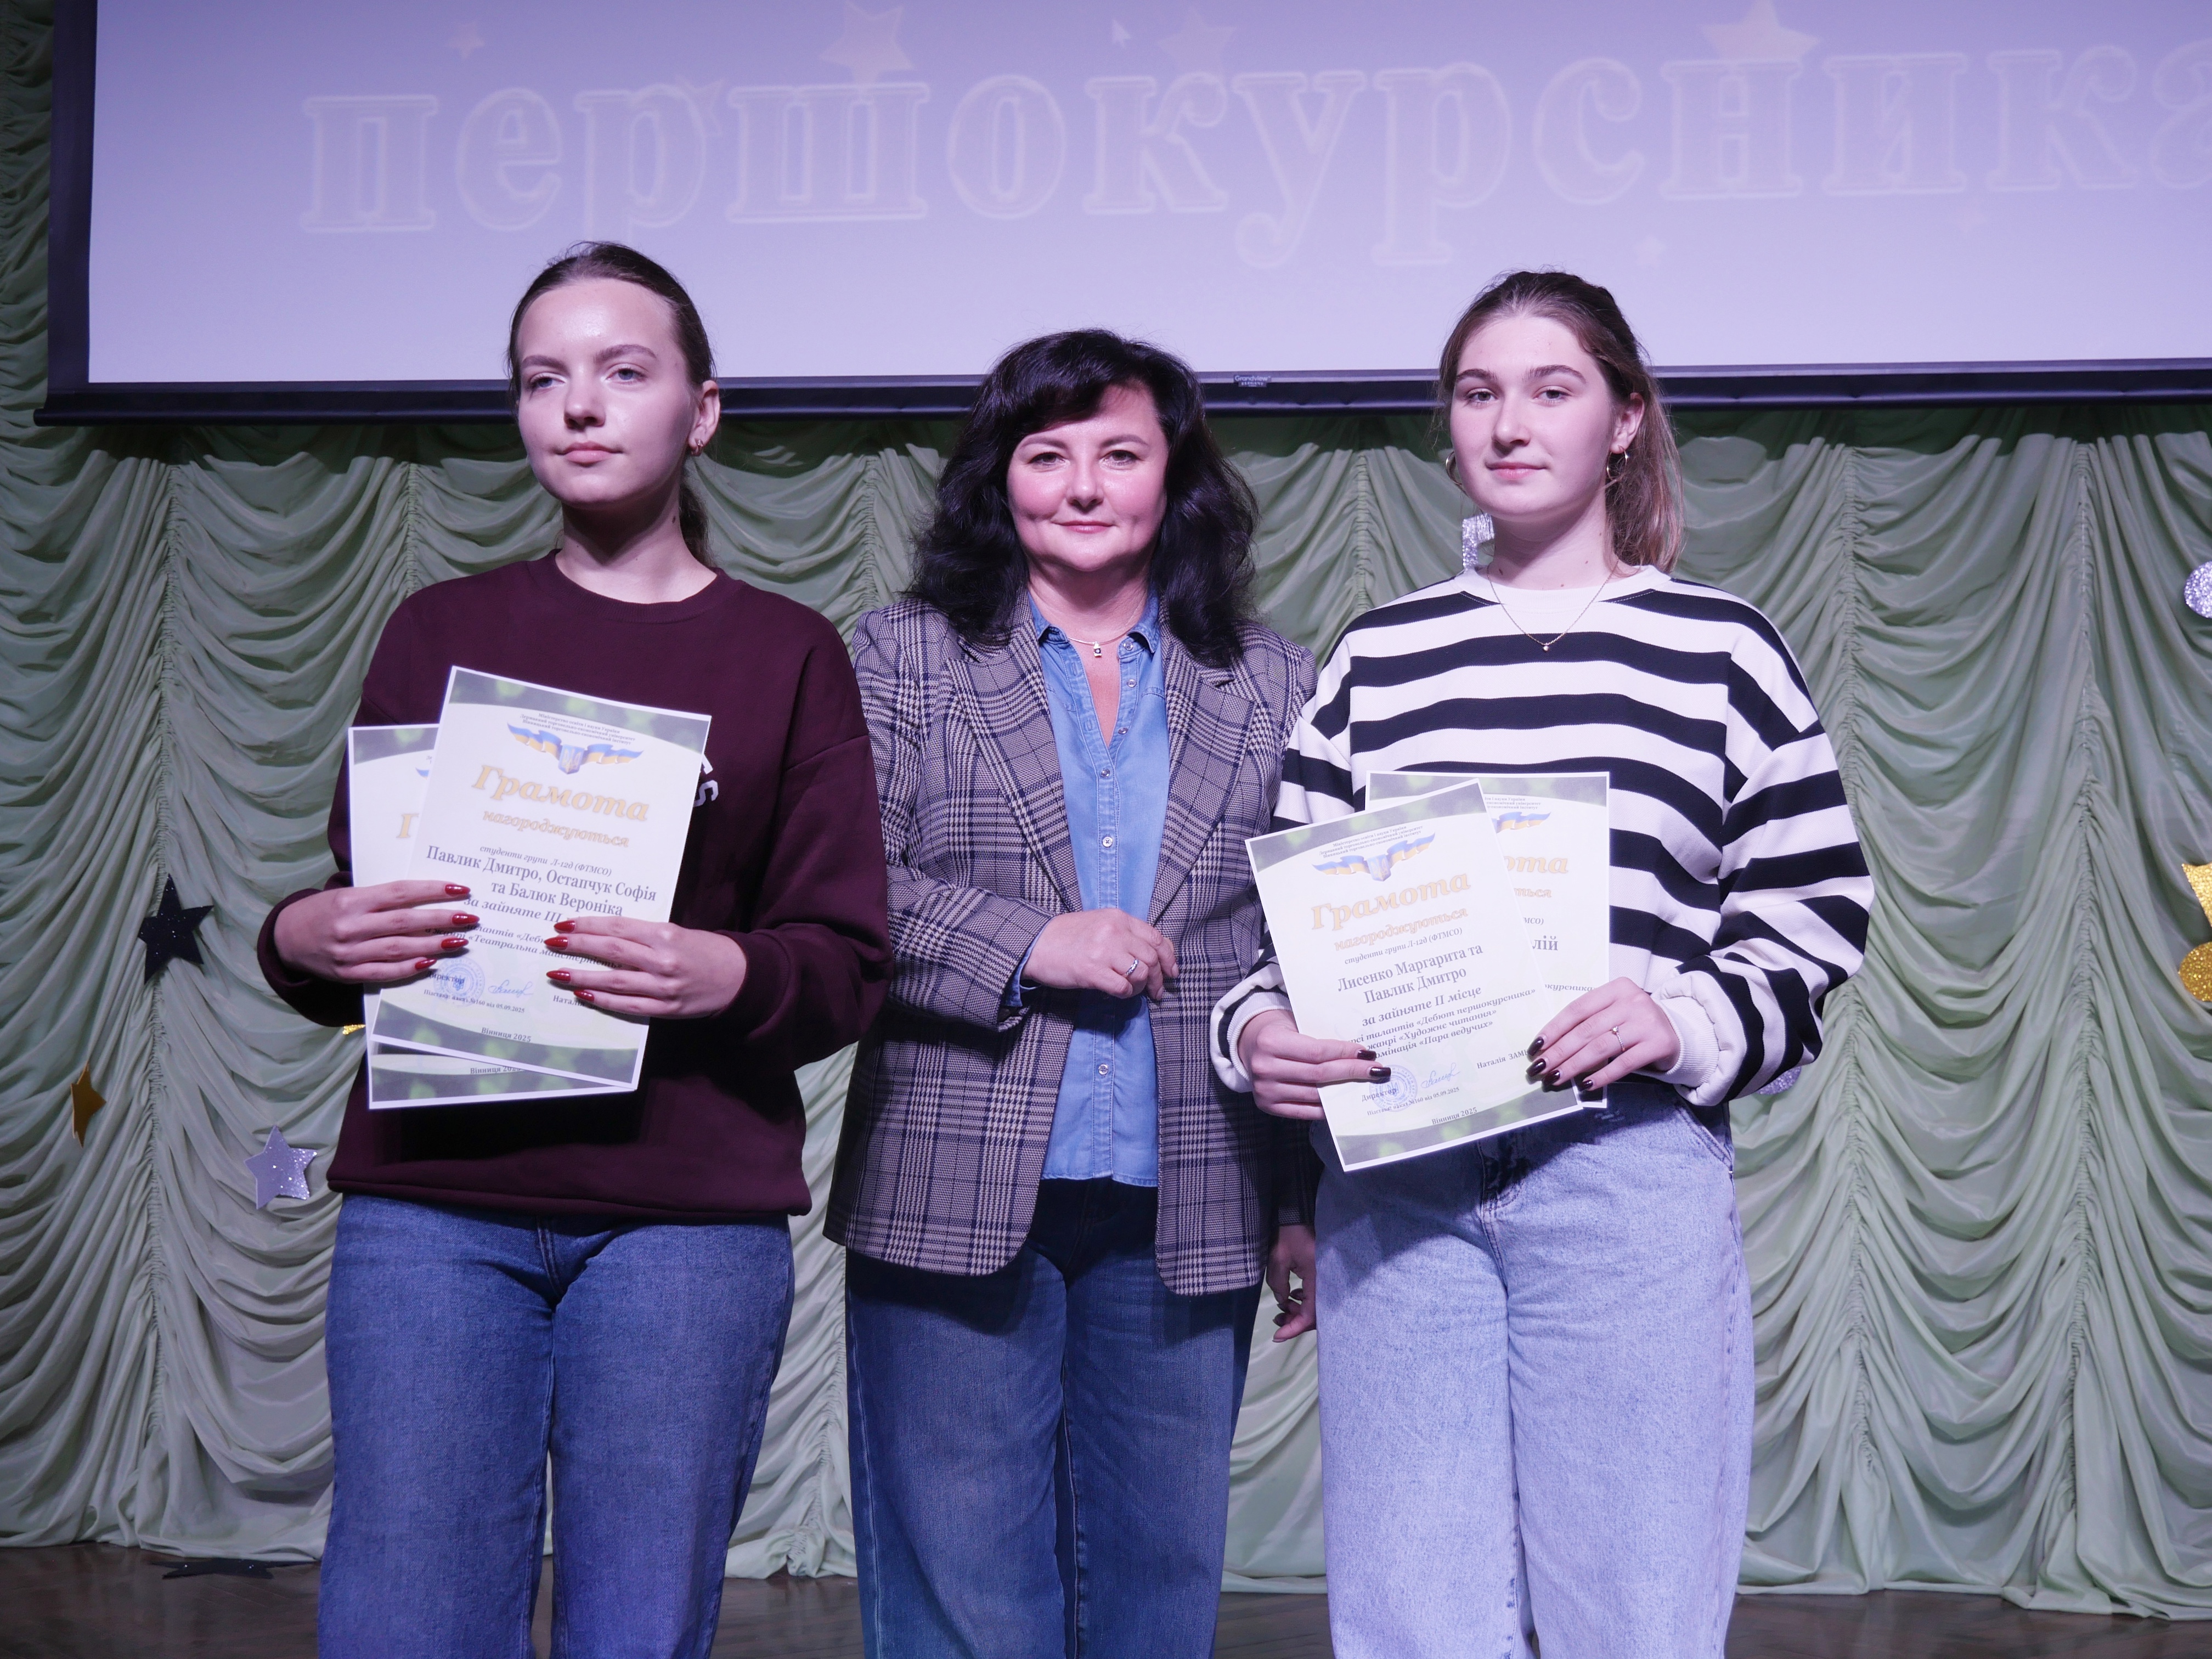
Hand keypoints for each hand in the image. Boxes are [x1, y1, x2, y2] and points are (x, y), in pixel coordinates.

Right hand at [272, 880, 475, 983]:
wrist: (286, 938)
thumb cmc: (325, 911)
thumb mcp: (348, 896)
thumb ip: (381, 898)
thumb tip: (427, 897)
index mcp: (352, 901)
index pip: (400, 893)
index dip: (432, 891)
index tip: (460, 889)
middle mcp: (350, 926)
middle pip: (404, 921)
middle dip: (441, 919)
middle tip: (470, 917)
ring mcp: (348, 953)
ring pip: (398, 948)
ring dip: (433, 945)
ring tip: (459, 941)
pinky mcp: (347, 974)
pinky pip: (384, 973)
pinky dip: (409, 968)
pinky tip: (431, 962)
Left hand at [545, 916, 747, 1018]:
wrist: (739, 977)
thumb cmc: (705, 950)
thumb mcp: (676, 933)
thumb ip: (643, 935)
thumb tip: (602, 935)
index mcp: (665, 934)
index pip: (617, 926)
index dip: (587, 925)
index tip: (563, 923)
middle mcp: (663, 960)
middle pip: (610, 950)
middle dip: (577, 946)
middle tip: (552, 943)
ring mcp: (664, 987)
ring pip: (614, 980)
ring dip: (582, 976)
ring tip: (558, 973)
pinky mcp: (666, 1009)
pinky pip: (628, 1006)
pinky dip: (603, 1000)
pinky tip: (583, 994)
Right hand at [1021, 909, 1176, 1001]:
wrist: (1037, 944)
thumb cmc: (1068, 936)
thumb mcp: (1101, 924)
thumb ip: (1126, 934)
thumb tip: (1155, 953)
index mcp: (1118, 918)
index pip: (1157, 938)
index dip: (1169, 958)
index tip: (1171, 971)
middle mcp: (1114, 932)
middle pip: (1152, 958)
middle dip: (1159, 978)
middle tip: (1157, 992)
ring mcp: (1103, 951)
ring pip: (1141, 973)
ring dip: (1141, 987)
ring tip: (1134, 991)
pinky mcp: (1091, 971)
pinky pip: (1123, 987)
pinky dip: (1126, 994)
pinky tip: (1119, 993)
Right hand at [1238, 1008, 1379, 1121]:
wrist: (1247, 1044)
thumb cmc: (1278, 1031)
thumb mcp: (1293, 1024)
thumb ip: (1319, 1039)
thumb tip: (1357, 1054)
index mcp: (1271, 1042)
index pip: (1317, 1052)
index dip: (1345, 1053)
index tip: (1366, 1053)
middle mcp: (1265, 1068)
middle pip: (1319, 1074)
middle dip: (1351, 1071)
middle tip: (1375, 1070)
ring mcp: (1265, 1090)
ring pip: (1315, 1094)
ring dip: (1343, 1090)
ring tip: (1363, 1084)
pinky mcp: (1267, 1106)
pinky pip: (1304, 1111)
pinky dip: (1327, 1108)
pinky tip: (1343, 1101)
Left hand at [1267, 1223, 1315, 1340]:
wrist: (1299, 1216)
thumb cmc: (1289, 1235)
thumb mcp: (1278, 1259)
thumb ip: (1278, 1284)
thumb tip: (1282, 1301)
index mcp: (1318, 1280)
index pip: (1309, 1314)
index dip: (1294, 1328)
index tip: (1277, 1336)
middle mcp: (1325, 1283)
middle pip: (1316, 1315)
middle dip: (1295, 1322)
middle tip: (1277, 1321)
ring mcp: (1325, 1280)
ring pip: (1316, 1307)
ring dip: (1299, 1312)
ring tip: (1281, 1311)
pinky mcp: (1322, 1276)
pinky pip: (1316, 1297)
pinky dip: (1303, 1302)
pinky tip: (1291, 1297)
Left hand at [1527, 977, 1680, 1092]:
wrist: (1677, 1033)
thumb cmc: (1635, 1023)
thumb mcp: (1614, 1012)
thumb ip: (1588, 1022)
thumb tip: (1549, 1047)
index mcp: (1616, 988)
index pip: (1577, 1009)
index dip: (1554, 1029)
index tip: (1536, 1047)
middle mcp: (1632, 1001)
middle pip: (1586, 1030)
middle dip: (1559, 1051)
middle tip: (1539, 1068)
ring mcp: (1647, 1022)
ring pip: (1601, 1046)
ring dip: (1574, 1065)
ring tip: (1556, 1077)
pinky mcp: (1658, 1043)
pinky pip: (1624, 1063)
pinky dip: (1603, 1075)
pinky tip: (1586, 1084)